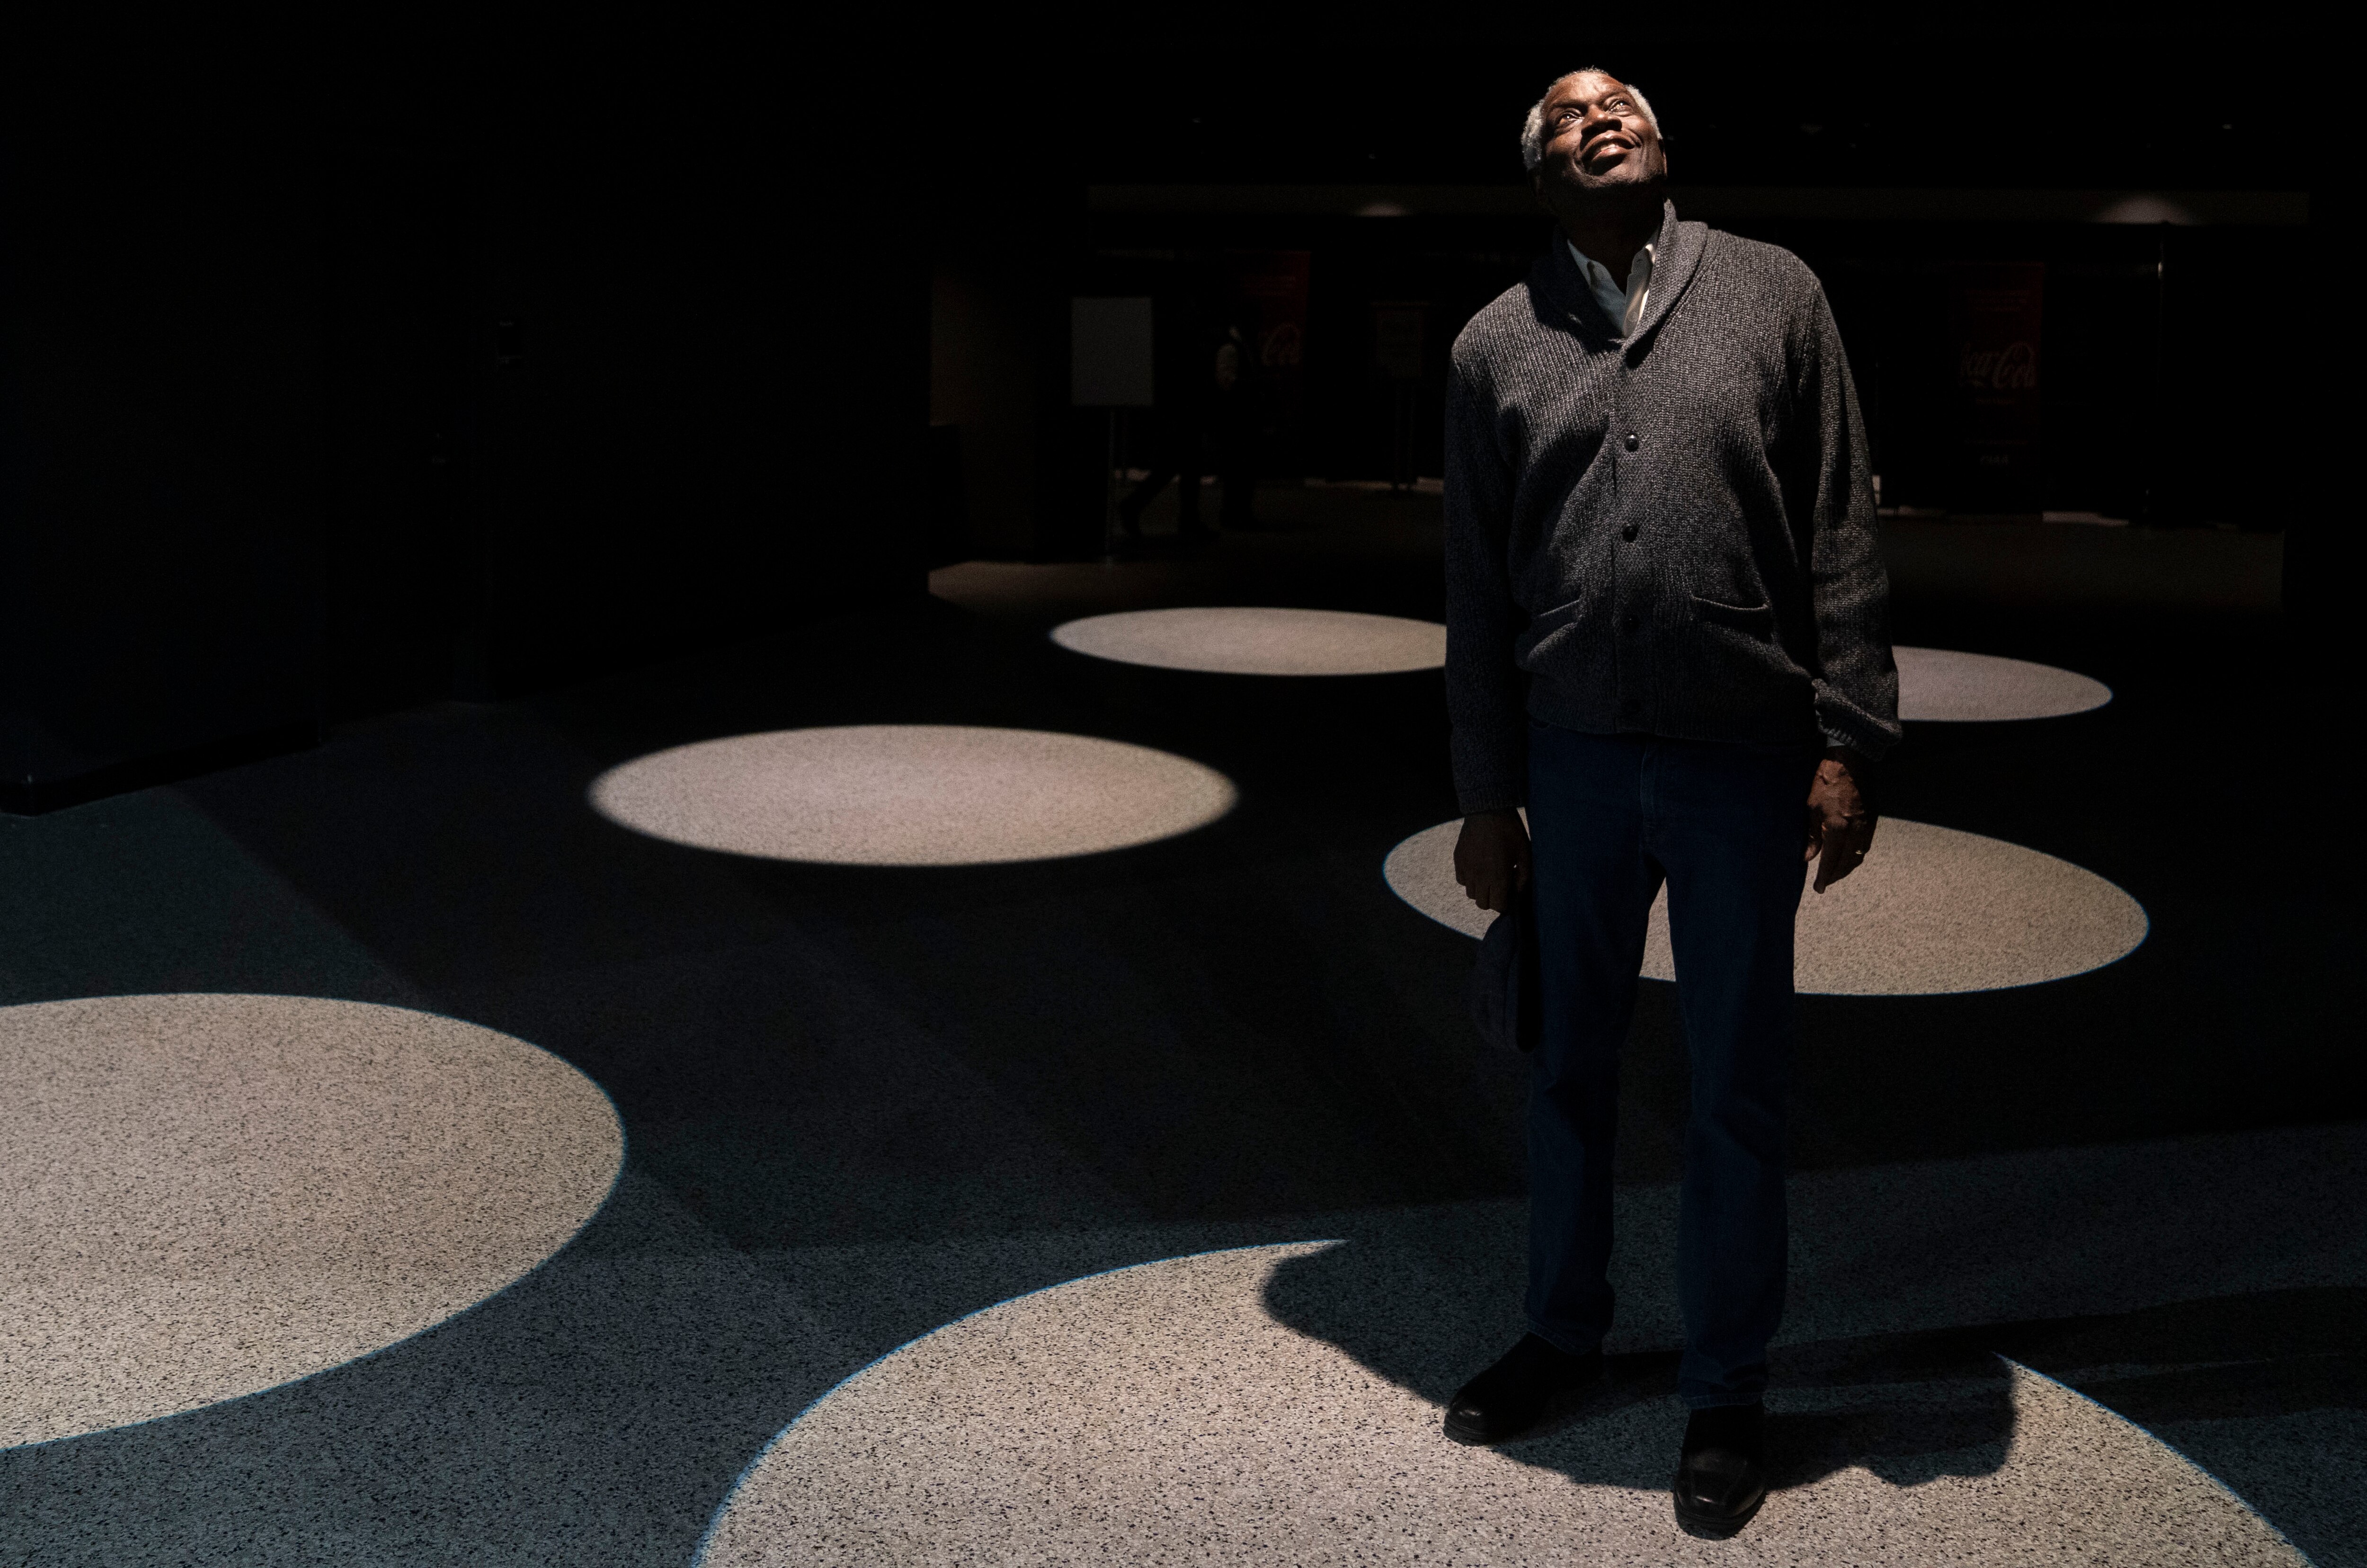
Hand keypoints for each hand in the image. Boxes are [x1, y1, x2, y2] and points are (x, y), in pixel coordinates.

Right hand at [1455, 809, 1530, 913]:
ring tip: (1489, 877)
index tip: (1509, 897)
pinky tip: (1478, 869)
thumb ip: (1523, 877)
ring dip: (1480, 890)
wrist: (1488, 810)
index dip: (1505, 905)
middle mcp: (1478, 877)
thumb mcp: (1525, 853)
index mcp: (1497, 877)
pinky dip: (1469, 880)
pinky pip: (1461, 880)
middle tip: (1500, 888)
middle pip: (1482, 904)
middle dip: (1492, 900)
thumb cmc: (1511, 831)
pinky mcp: (1458, 859)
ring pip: (1470, 893)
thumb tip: (1517, 892)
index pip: (1497, 906)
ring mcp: (1466, 868)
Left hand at [1805, 750, 1876, 893]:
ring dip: (1847, 868)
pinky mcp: (1873, 819)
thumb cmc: (1826, 781)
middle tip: (1825, 884)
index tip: (1818, 889)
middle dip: (1836, 876)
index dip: (1824, 878)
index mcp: (1837, 828)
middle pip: (1847, 864)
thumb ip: (1811, 836)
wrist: (1852, 761)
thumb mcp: (1812, 808)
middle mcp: (1855, 831)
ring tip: (1835, 873)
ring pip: (1859, 856)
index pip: (1830, 862)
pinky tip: (1848, 856)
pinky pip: (1865, 845)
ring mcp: (1867, 826)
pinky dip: (1856, 855)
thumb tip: (1808, 858)